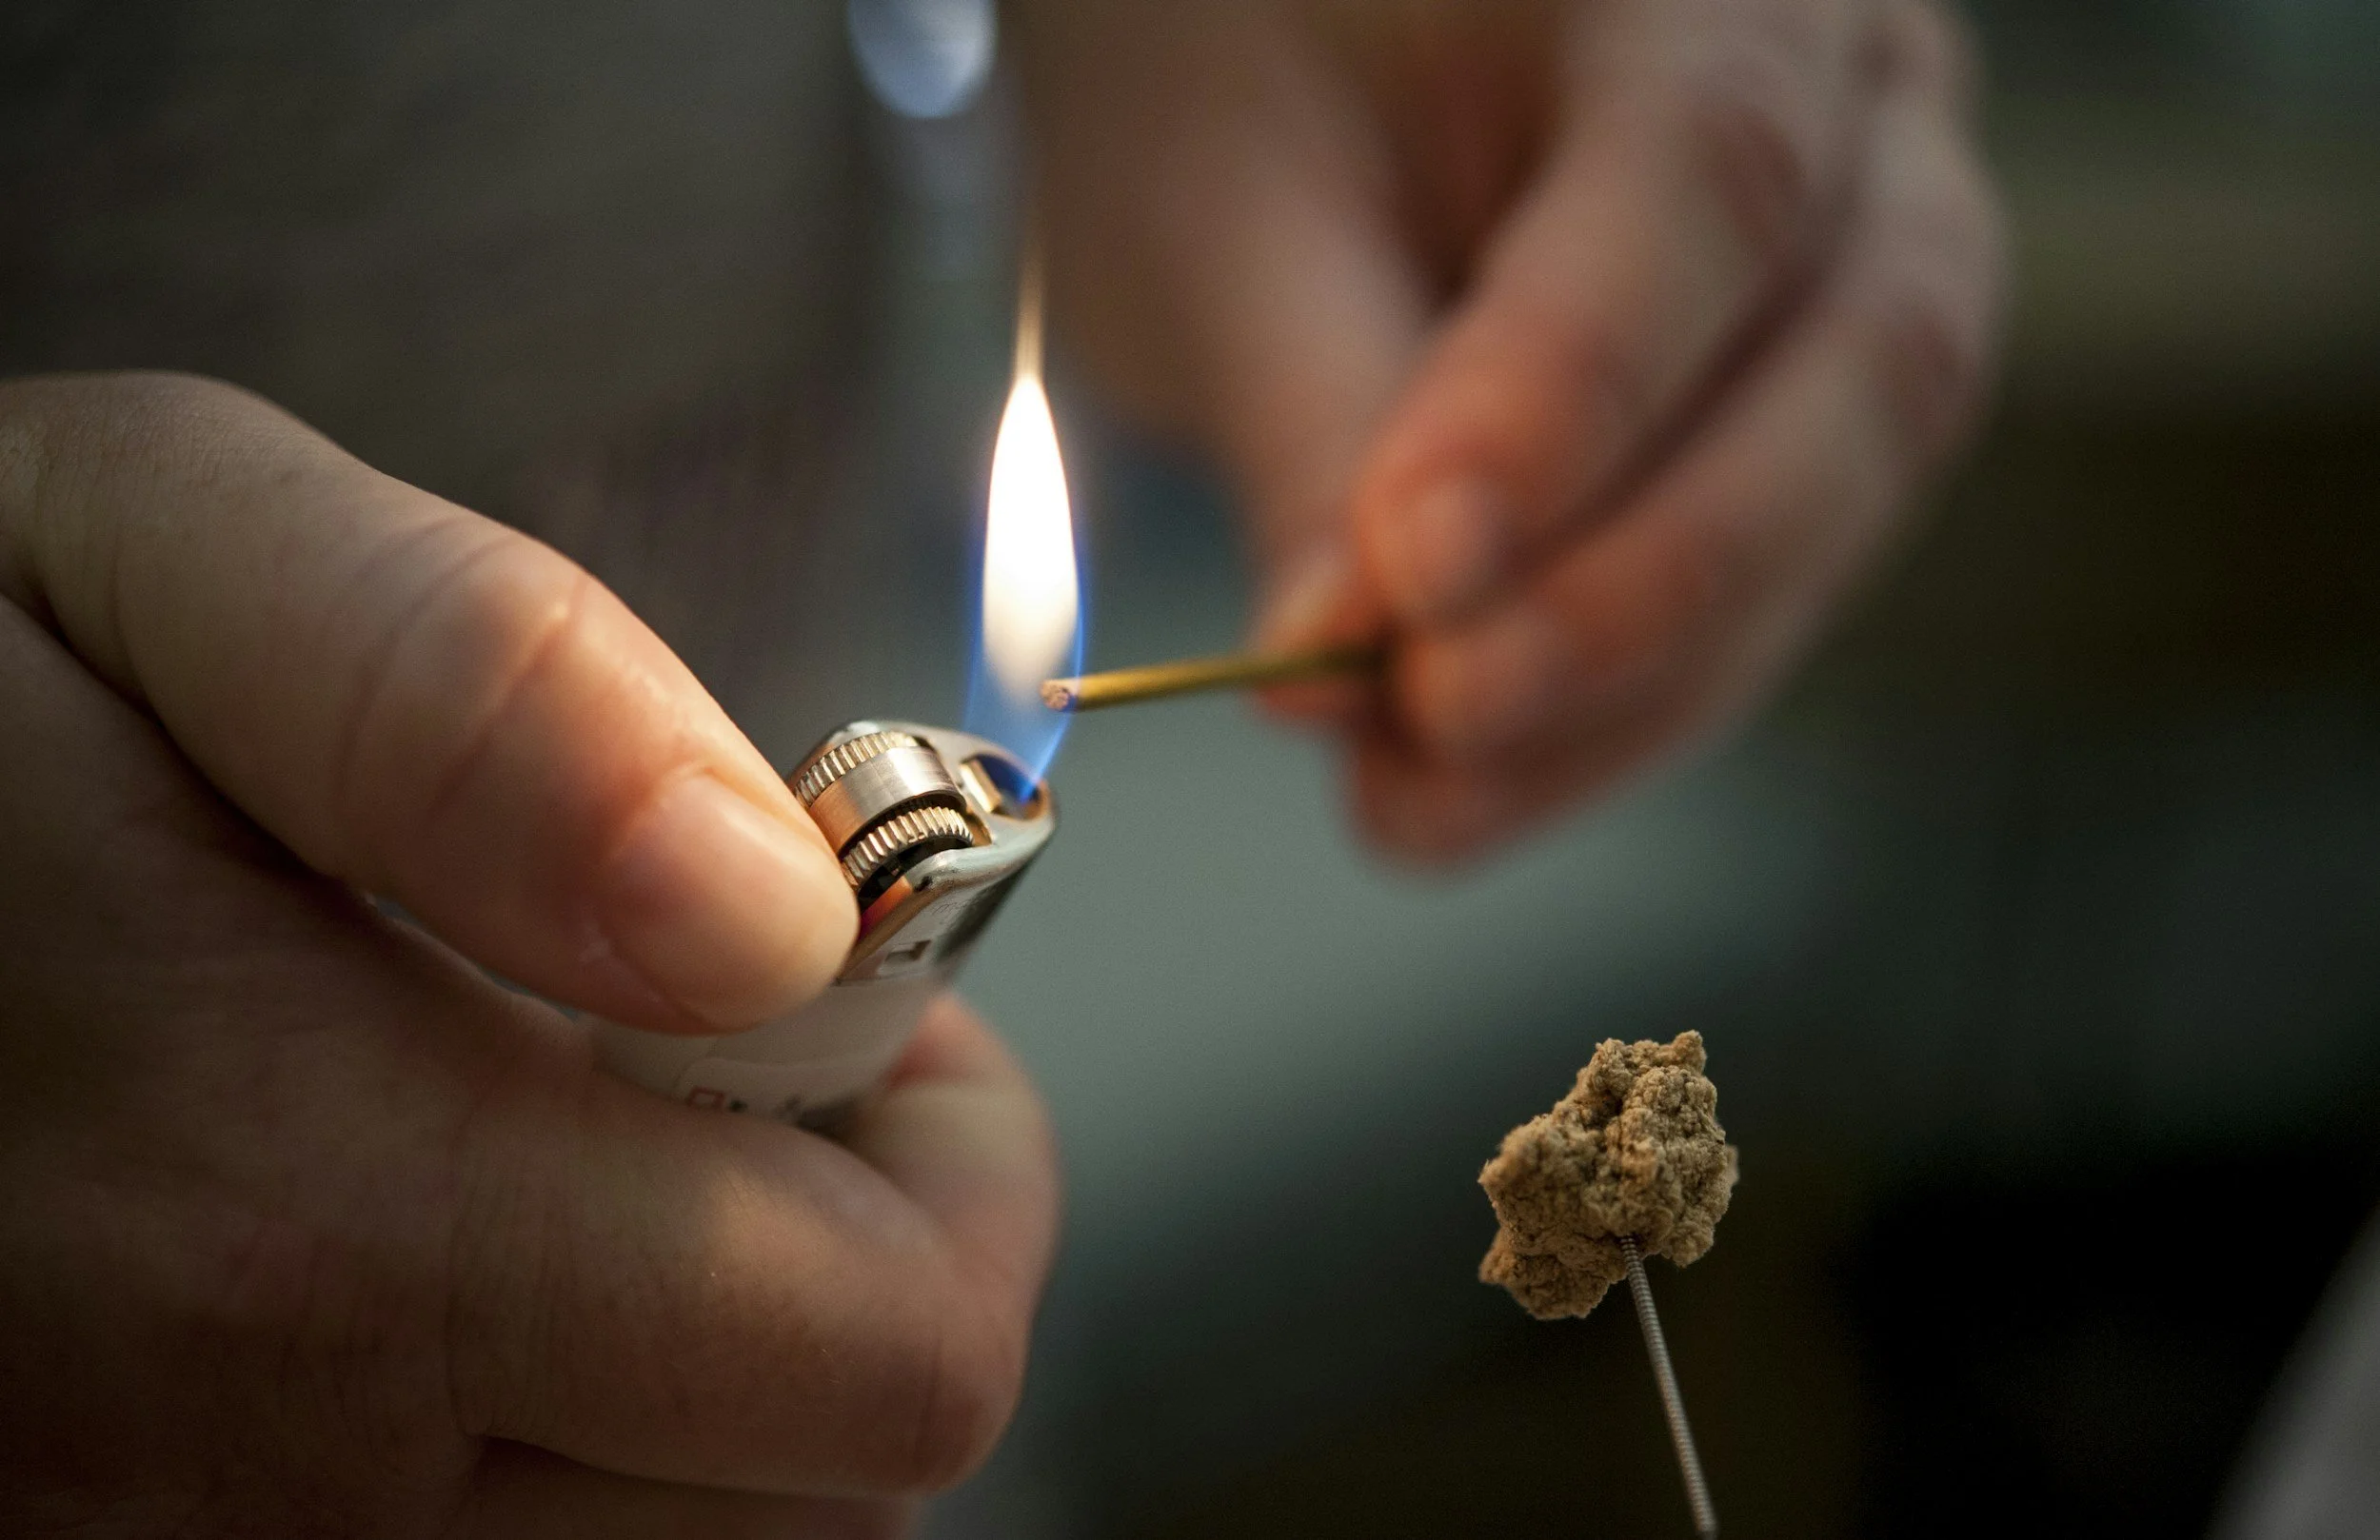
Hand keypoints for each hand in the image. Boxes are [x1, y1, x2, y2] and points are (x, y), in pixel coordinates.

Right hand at [0, 375, 1058, 1535]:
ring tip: (563, 1181)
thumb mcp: (146, 552)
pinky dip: (547, 1469)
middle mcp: (252, 1490)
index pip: (896, 1355)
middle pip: (815, 1505)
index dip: (957, 1168)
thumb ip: (479, 696)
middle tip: (722, 1092)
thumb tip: (772, 908)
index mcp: (316, 1213)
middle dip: (848, 1275)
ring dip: (702, 1389)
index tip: (869, 1019)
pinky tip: (429, 1308)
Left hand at [1027, 0, 2003, 858]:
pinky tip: (1477, 777)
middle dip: (1638, 586)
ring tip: (1423, 794)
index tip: (1419, 574)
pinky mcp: (1812, 402)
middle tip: (1438, 719)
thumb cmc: (1231, 56)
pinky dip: (1626, 697)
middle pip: (1856, 361)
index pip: (1709, 171)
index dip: (1576, 396)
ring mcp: (1876, 244)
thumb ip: (1310, 423)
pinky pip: (1775, 573)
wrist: (1276, 45)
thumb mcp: (1224, 213)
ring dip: (1633, 687)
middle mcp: (1857, 91)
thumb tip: (1345, 666)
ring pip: (1837, 500)